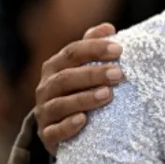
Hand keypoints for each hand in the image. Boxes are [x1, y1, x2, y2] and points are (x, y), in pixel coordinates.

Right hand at [34, 24, 122, 155]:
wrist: (61, 127)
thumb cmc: (79, 90)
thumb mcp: (84, 68)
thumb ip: (93, 47)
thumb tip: (108, 28)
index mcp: (55, 67)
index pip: (72, 53)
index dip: (94, 49)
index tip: (119, 49)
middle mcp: (46, 88)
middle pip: (66, 78)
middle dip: (93, 74)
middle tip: (118, 74)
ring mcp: (45, 112)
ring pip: (60, 104)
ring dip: (84, 99)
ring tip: (107, 95)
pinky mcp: (47, 135)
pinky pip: (54, 131)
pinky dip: (68, 126)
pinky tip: (83, 121)